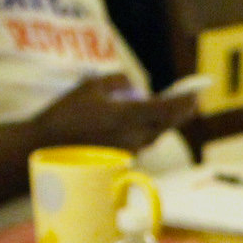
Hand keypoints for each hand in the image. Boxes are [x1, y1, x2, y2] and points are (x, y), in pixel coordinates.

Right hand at [34, 74, 201, 151]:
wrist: (44, 147)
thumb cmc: (65, 113)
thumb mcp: (90, 86)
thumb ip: (118, 82)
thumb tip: (135, 86)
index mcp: (128, 116)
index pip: (168, 109)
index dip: (185, 101)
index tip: (197, 93)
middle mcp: (133, 137)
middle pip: (166, 124)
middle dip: (180, 111)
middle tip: (191, 99)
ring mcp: (128, 151)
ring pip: (154, 135)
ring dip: (163, 122)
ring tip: (169, 108)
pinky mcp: (120, 160)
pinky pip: (141, 143)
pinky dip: (146, 131)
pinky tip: (142, 122)